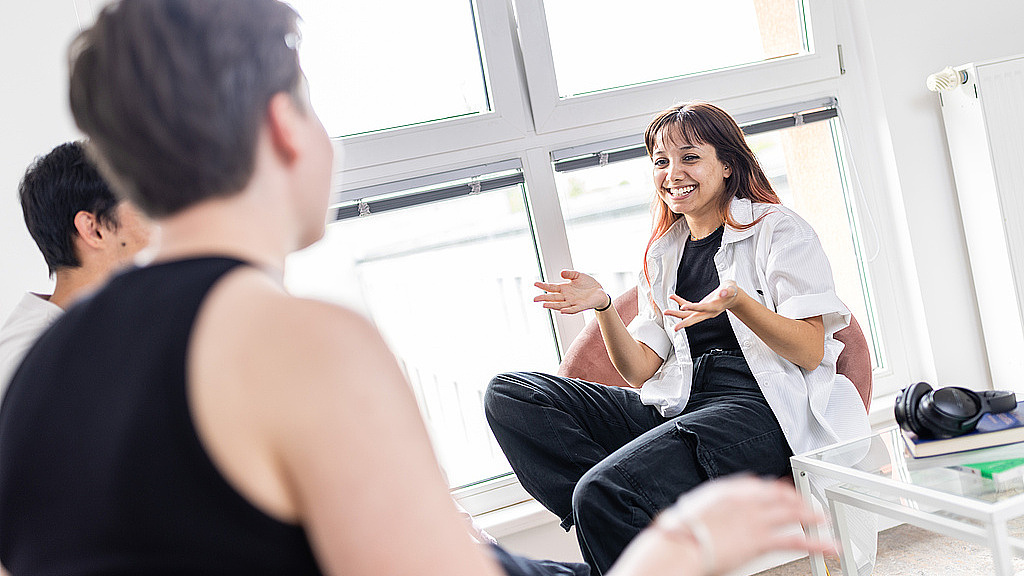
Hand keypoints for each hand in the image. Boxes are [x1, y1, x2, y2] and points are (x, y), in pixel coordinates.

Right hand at [533, 270, 607, 314]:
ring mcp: (573, 302)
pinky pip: (573, 309)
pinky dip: (567, 310)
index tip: (535, 284)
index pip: (551, 288)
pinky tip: (562, 310)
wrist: (600, 292)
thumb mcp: (578, 275)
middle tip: (534, 299)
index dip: (543, 286)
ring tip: (544, 305)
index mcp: (564, 288)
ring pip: (560, 305)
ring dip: (552, 305)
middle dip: (544, 298)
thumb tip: (561, 273)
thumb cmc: (588, 284)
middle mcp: (566, 297)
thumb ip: (570, 274)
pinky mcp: (581, 306)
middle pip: (553, 298)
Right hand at [608, 475, 834, 575]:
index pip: (760, 484)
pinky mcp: (761, 540)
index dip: (776, 489)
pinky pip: (796, 540)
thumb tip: (713, 509)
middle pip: (780, 495)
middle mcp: (746, 499)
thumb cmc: (679, 530)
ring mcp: (756, 519)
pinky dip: (817, 543)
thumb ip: (712, 505)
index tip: (783, 493)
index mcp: (729, 489)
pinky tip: (829, 545)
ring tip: (824, 520)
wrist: (679, 544)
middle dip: (798, 500)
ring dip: (811, 515)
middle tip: (808, 505)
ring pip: (792, 513)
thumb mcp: (694, 508)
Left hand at [664, 281, 739, 330]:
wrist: (733, 296)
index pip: (703, 308)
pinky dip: (680, 302)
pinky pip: (689, 306)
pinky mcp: (700, 307)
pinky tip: (673, 297)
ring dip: (677, 314)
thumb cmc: (732, 291)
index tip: (683, 306)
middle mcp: (708, 312)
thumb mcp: (731, 288)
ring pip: (689, 315)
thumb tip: (722, 292)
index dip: (693, 307)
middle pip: (694, 318)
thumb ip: (727, 290)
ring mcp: (703, 311)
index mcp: (715, 307)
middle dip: (684, 323)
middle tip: (675, 328)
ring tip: (666, 312)